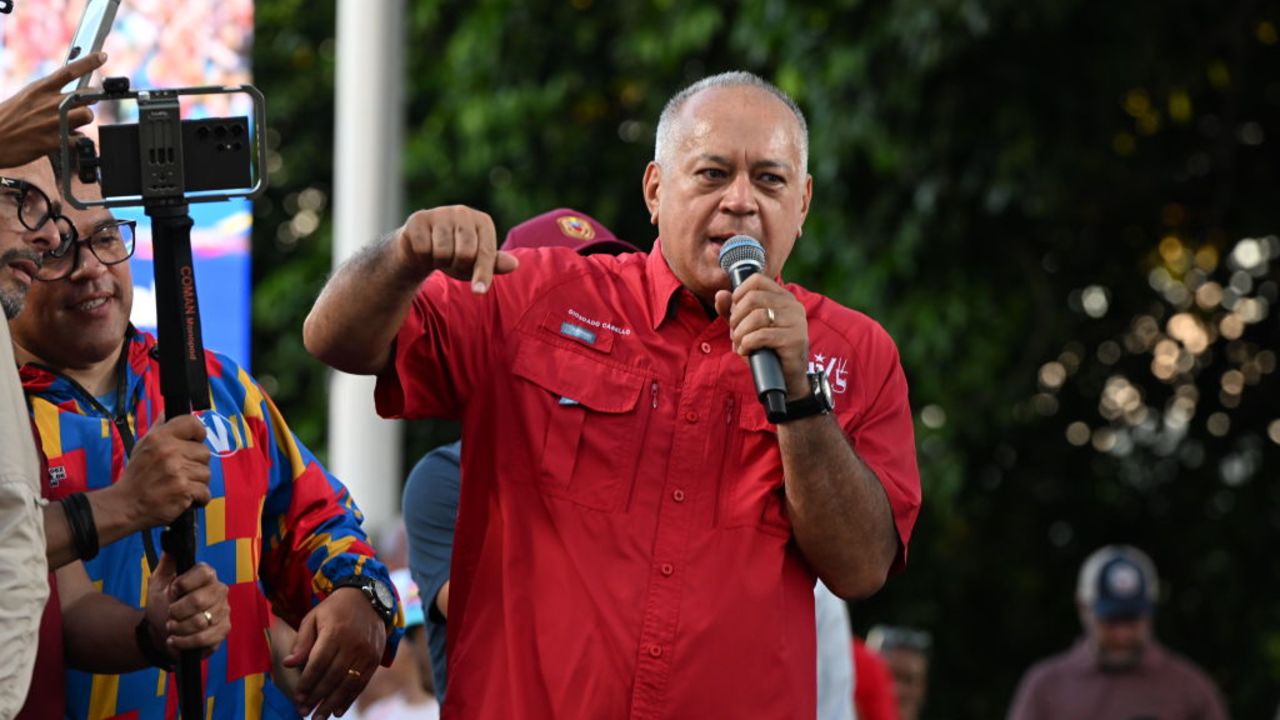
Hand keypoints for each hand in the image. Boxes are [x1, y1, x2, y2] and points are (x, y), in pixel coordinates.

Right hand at [0, 53, 105, 167]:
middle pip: (86, 96)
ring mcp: (52, 122)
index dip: (88, 62)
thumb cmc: (8, 117)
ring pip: (87, 116)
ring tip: (75, 123)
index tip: (102, 56)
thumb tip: (73, 96)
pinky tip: (68, 140)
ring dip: (85, 119)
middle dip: (90, 100)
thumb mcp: (27, 97)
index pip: (69, 71)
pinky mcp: (52, 141)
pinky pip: (79, 139)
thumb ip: (49, 94)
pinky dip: (78, 141)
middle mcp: (48, 103)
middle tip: (84, 104)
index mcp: (40, 89)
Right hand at [109, 415, 211, 530]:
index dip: (198, 433)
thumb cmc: (137, 475)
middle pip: (204, 452)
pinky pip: (205, 492)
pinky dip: (198, 498)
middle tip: (180, 471)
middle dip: (196, 463)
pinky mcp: (184, 490)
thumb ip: (159, 428)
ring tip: (180, 485)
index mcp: (160, 437)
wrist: (125, 504)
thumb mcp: (143, 445)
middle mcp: (170, 451)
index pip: (192, 423)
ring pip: (206, 473)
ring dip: (197, 482)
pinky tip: (185, 497)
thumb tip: (168, 411)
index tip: (195, 441)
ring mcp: (177, 471)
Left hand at [145, 554, 229, 658]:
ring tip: (171, 627)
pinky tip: (176, 640)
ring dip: (178, 628)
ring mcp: (223, 611)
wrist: (160, 632)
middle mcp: (219, 591)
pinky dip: (184, 642)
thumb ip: (167, 562)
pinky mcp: (223, 631)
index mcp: (206, 576)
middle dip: (177, 611)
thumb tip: (172, 542)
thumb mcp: (159, 581)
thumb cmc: (162, 605)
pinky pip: (204, 638)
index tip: (171, 592)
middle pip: (199, 601)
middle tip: (170, 614)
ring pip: (200, 622)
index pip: (203, 573)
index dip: (183, 584)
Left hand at [283, 587, 387, 718]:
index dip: (307, 683)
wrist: (368, 599)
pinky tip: (338, 710)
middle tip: (304, 712)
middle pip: (333, 677)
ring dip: (332, 703)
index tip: (298, 698)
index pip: (318, 663)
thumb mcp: (313, 618)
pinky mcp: (375, 659)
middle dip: (317, 697)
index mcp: (335, 632)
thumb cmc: (334, 609)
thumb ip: (302, 642)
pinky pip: (361, 683)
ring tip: (319, 717)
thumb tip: (288, 664)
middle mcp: (352, 644)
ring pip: (348, 684)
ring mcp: (366, 653)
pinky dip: (349, 699)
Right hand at [393, 205, 518, 292]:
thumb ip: (495, 264)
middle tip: (453, 262)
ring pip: (442, 252)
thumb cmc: (455, 257)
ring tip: (438, 254)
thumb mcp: (477, 263)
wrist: (421, 248)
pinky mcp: (419, 218)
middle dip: (458, 266)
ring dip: (439, 261)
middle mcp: (463, 212)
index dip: (482, 274)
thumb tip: (514, 264)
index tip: (479, 292)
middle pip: (465, 253)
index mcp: (483, 222)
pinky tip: (424, 249)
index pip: (486, 252)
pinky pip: (423, 248)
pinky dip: (422, 256)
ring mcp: (440, 213)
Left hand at [714, 274, 810, 398]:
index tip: (734, 311)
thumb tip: (720, 294)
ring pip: (757, 316)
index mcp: (784, 298)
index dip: (739, 293)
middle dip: (736, 317)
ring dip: (740, 332)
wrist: (787, 379)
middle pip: (753, 298)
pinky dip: (746, 344)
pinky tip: (746, 351)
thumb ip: (732, 310)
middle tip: (734, 332)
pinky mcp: (794, 340)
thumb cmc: (766, 350)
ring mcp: (796, 322)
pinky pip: (761, 335)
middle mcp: (793, 306)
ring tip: (739, 343)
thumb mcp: (746, 327)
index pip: (757, 280)